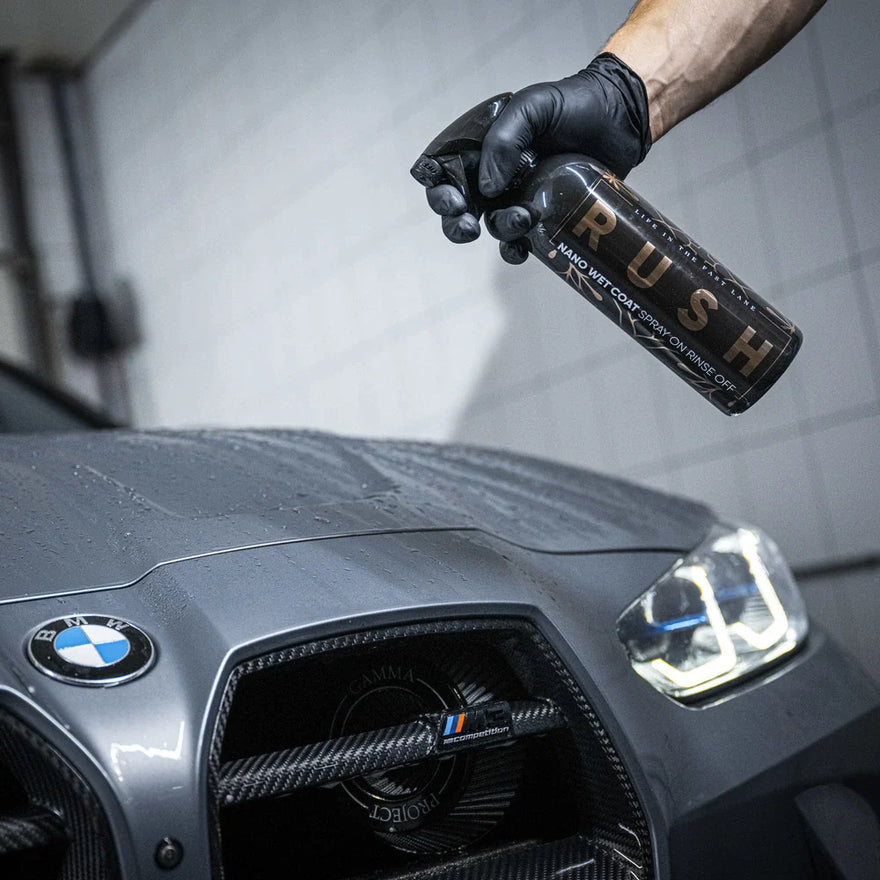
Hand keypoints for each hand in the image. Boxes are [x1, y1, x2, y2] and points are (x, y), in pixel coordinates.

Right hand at [421, 54, 650, 262]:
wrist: (619, 119)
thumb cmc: (573, 104)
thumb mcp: (532, 107)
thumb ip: (504, 139)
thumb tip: (487, 189)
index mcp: (480, 147)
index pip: (442, 173)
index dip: (438, 191)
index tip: (455, 200)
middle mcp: (492, 175)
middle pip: (456, 208)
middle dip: (455, 223)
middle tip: (469, 227)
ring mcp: (516, 198)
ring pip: (490, 227)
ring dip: (499, 230)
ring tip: (523, 219)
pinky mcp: (541, 216)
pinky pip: (519, 243)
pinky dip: (516, 251)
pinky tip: (524, 250)